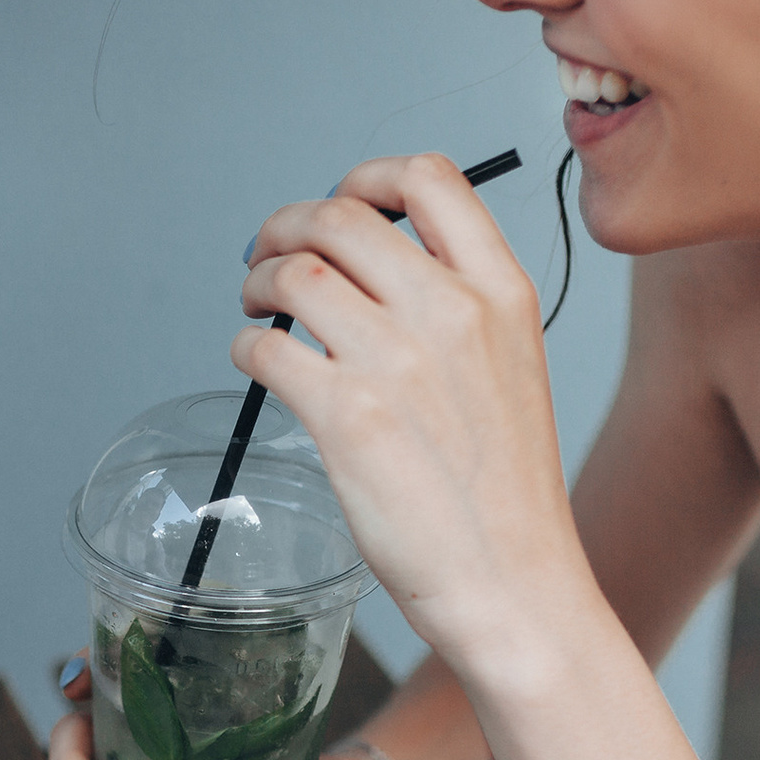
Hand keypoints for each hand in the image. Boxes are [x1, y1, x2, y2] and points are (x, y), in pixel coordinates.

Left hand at [235, 154, 592, 677]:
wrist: (514, 580)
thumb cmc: (505, 493)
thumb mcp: (511, 369)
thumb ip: (456, 311)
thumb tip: (372, 278)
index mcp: (500, 291)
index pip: (427, 180)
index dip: (366, 179)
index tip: (339, 202)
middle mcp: (450, 311)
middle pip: (341, 216)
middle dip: (287, 227)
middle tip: (267, 256)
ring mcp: (396, 361)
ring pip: (294, 273)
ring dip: (257, 281)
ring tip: (253, 306)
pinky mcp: (346, 416)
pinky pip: (265, 348)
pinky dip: (245, 347)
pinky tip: (256, 364)